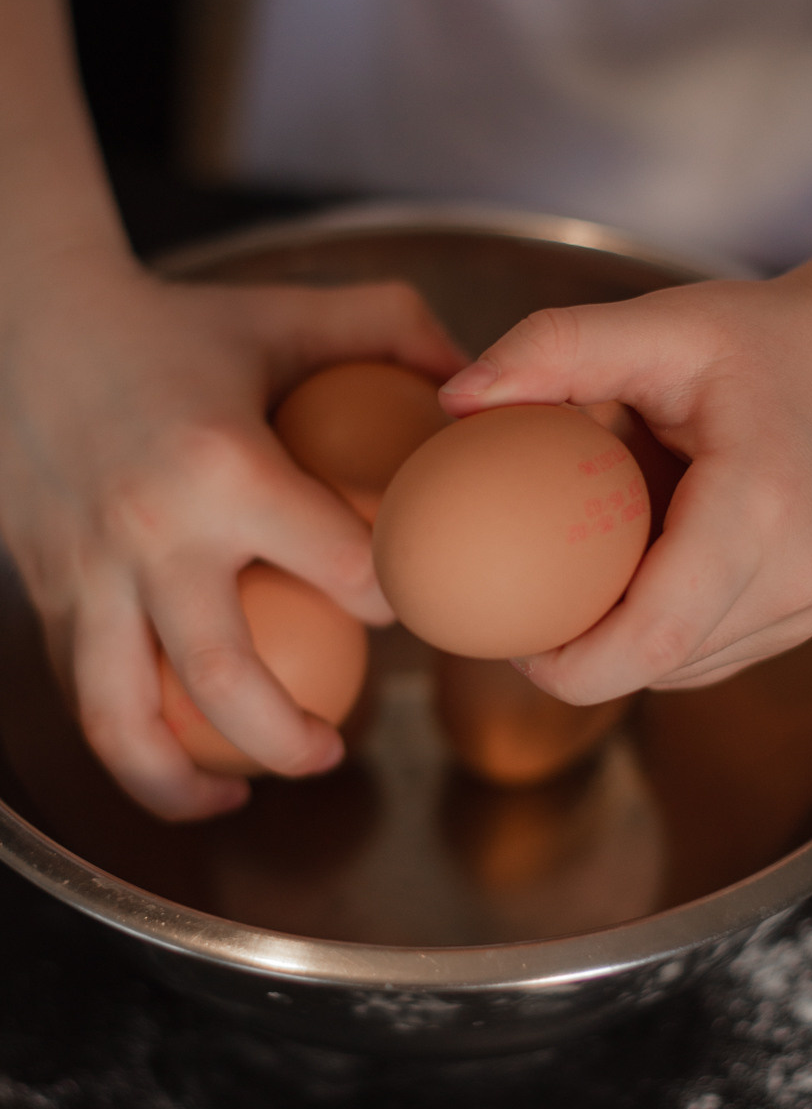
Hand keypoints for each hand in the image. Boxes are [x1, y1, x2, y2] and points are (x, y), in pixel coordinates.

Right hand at [0, 246, 464, 817]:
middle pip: (229, 677)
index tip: (410, 608)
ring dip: (185, 781)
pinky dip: (131, 749)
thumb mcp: (290, 310)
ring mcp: (89, 572)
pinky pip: (85, 695)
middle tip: (336, 750)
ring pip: (126, 717)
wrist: (29, 322)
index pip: (344, 569)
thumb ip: (394, 331)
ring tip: (242, 798)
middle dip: (290, 738)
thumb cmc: (173, 323)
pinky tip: (174, 763)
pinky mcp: (49, 592)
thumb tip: (469, 395)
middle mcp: (152, 532)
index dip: (396, 601)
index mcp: (226, 467)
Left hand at [439, 244, 811, 703]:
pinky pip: (703, 656)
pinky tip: (628, 578)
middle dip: (578, 660)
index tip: (510, 642)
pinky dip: (652, 636)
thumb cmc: (752, 341)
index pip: (654, 633)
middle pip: (660, 664)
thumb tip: (455, 401)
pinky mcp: (801, 615)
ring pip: (681, 670)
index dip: (571, 665)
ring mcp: (809, 602)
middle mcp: (798, 570)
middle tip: (518, 613)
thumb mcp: (656, 324)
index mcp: (759, 504)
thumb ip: (553, 347)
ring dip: (616, 646)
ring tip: (575, 583)